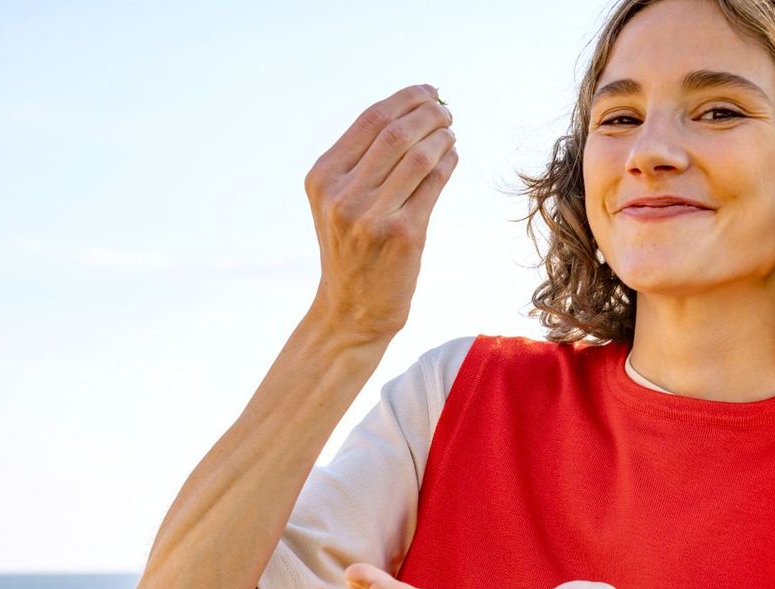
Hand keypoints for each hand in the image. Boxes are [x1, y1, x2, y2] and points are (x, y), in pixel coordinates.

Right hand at [304, 84, 457, 339]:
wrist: (351, 311)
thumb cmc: (351, 250)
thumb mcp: (337, 202)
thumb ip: (362, 161)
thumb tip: (412, 113)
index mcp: (322, 179)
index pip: (370, 120)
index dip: (405, 98)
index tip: (427, 91)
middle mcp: (342, 195)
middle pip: (397, 132)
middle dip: (429, 113)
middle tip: (446, 111)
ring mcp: (372, 216)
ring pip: (420, 155)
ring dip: (442, 136)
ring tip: (450, 132)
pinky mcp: (404, 235)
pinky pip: (435, 183)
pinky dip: (448, 162)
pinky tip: (452, 156)